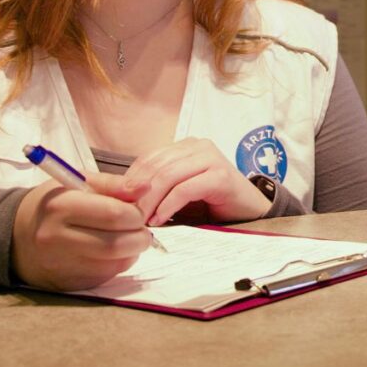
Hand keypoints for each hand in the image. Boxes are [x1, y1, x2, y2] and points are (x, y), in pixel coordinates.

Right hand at [12, 174, 152, 292]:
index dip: (135, 214)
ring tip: (129, 239)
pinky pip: (105, 277)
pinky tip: (113, 253)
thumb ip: (114, 184)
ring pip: (114, 264)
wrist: (16, 236)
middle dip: (139, 237)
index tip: (137, 212)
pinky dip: (118, 264)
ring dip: (132, 252)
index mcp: (60, 206)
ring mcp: (60, 265)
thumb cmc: (53, 204)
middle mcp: (57, 238)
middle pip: (116, 244)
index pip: (114, 215)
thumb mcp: (78, 183)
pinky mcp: (66, 284)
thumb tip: (145, 189)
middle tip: (140, 229)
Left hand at [120, 136, 272, 227]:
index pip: (148, 158)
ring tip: (140, 221)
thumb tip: (118, 196)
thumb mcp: (178, 193)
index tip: (116, 203)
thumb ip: (155, 189)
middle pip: (156, 166)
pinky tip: (160, 220)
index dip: (129, 180)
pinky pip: (185, 189)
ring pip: (168, 176)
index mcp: (185, 146)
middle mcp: (198, 146)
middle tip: (125, 216)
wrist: (250, 211)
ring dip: (150, 201)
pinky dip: (168, 206)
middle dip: (137, 193)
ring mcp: (211, 158)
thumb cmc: (211, 204)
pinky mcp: (220, 175)